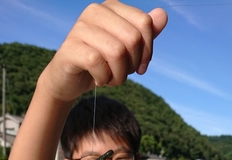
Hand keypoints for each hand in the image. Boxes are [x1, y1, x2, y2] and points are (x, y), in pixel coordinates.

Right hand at [41, 1, 167, 101]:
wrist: (68, 80)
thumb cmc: (100, 63)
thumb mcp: (126, 50)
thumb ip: (143, 34)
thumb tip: (163, 15)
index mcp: (111, 7)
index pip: (145, 23)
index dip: (147, 51)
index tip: (140, 67)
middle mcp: (95, 11)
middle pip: (132, 38)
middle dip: (132, 64)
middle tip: (123, 75)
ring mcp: (80, 27)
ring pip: (117, 52)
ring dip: (119, 75)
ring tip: (111, 79)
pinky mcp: (70, 47)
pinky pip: (98, 63)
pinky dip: (103, 78)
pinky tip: (98, 80)